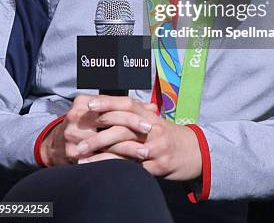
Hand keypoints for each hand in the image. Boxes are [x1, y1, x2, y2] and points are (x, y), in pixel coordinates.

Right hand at [40, 94, 153, 166]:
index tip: (149, 123)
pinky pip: (98, 158)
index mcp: (83, 102)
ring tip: (144, 152)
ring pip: (106, 142)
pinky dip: (115, 161)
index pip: (112, 106)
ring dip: (127, 149)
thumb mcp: (100, 111)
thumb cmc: (85, 126)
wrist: (56, 145)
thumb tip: (152, 107)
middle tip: (150, 135)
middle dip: (132, 130)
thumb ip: (124, 108)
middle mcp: (75, 116)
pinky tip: (129, 164)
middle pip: (109, 122)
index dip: (132, 114)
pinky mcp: (71, 153)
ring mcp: (72, 135)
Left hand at [76, 96, 201, 180]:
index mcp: (150, 116)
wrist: (196, 152)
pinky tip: (99, 170)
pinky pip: (132, 167)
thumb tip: (109, 110)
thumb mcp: (155, 122)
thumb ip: (135, 116)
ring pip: (124, 148)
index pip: (127, 104)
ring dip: (100, 154)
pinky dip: (113, 168)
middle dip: (97, 133)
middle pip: (122, 127)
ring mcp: (156, 147)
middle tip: (77, 139)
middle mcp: (153, 129)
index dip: (108, 102)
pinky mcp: (157, 166)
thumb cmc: (170, 136)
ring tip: (80, 157)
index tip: (89, 105)